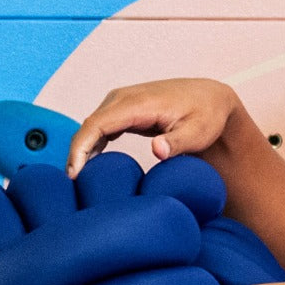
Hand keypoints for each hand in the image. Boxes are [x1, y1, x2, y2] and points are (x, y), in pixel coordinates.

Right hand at [66, 79, 240, 177]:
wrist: (211, 99)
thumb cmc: (206, 115)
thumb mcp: (197, 132)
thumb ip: (177, 142)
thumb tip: (158, 150)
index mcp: (138, 103)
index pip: (97, 124)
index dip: (80, 148)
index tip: (74, 173)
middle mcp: (123, 98)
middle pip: (88, 126)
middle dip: (76, 155)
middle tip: (74, 186)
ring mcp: (121, 102)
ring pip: (91, 127)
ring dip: (82, 151)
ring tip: (80, 181)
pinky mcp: (123, 110)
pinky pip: (99, 127)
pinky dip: (92, 146)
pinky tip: (91, 168)